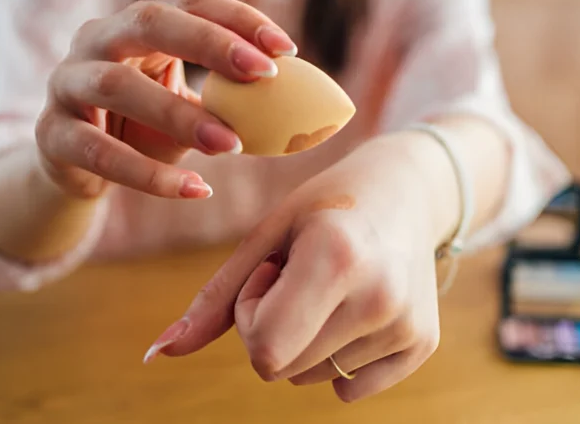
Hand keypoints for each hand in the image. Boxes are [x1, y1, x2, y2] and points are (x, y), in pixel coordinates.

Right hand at [35, 0, 296, 198]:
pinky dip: (150, 174)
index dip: (240, 18)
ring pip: (118, 86)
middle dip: (210, 43)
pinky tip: (197, 190)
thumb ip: (230, 98)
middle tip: (264, 74)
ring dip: (180, 115)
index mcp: (138, 23)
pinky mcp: (52, 134)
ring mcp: (67, 83)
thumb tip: (303, 107)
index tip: (288, 49)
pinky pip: (100, 152)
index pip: (192, 1)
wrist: (77, 165)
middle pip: (150, 22)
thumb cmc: (145, 125)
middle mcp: (97, 39)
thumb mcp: (188, 104)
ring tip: (232, 145)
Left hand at [145, 135, 446, 401]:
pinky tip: (357, 307)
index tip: (270, 272)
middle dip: (273, 327)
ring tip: (333, 285)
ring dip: (307, 339)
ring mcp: (405, 324)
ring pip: (312, 377)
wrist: (407, 192)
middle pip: (284, 369)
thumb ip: (215, 299)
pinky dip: (339, 357)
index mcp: (336, 258)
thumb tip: (156, 354)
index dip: (251, 315)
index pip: (265, 350)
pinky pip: (350, 388)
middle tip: (300, 275)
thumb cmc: (325, 205)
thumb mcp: (267, 236)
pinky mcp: (423, 343)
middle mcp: (379, 297)